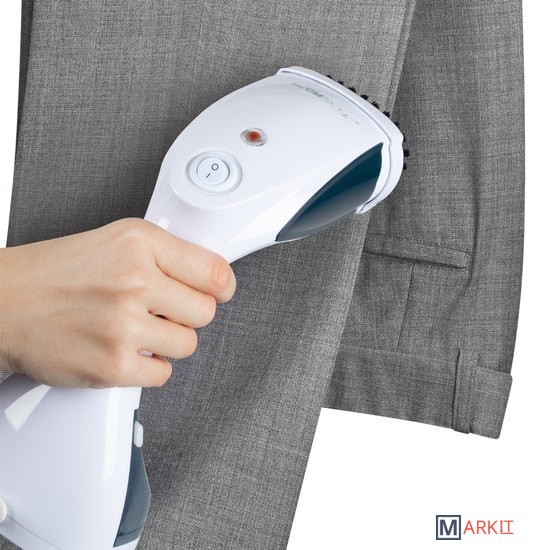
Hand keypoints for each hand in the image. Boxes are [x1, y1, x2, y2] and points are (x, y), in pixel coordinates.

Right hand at [0, 218, 235, 387]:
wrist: (5, 302)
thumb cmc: (58, 272)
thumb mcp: (117, 240)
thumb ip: (167, 255)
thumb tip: (212, 279)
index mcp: (139, 244)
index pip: (215, 272)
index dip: (222, 286)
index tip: (220, 291)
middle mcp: (133, 282)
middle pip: (205, 312)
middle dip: (188, 314)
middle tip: (162, 310)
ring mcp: (123, 326)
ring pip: (187, 345)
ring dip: (169, 342)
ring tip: (138, 329)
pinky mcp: (112, 365)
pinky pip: (163, 374)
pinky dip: (149, 367)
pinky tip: (126, 349)